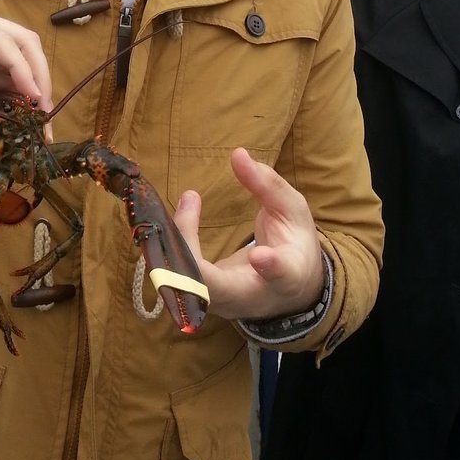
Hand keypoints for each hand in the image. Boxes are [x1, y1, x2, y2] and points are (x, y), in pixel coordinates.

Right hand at [0, 0, 51, 164]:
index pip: (10, 81)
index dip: (27, 109)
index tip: (33, 143)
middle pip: (27, 62)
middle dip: (41, 96)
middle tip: (41, 134)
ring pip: (22, 46)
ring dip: (39, 77)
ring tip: (41, 111)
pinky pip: (0, 41)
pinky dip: (19, 64)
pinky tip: (27, 89)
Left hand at [173, 148, 324, 321]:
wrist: (291, 289)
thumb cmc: (293, 243)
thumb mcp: (292, 210)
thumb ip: (267, 184)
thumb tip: (238, 154)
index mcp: (287, 275)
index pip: (280, 275)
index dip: (270, 267)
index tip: (259, 255)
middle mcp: (251, 297)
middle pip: (214, 287)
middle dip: (189, 251)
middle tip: (189, 200)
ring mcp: (223, 304)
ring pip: (186, 288)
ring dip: (171, 247)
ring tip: (178, 204)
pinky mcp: (203, 301)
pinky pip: (177, 282)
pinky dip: (166, 253)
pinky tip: (165, 222)